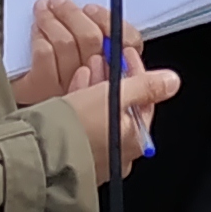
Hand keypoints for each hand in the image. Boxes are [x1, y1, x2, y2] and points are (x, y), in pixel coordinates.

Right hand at [19, 0, 178, 177]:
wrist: (38, 154)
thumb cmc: (76, 129)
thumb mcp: (113, 97)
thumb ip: (144, 87)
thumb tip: (172, 82)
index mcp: (134, 143)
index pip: (146, 102)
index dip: (138, 74)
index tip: (126, 55)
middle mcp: (119, 155)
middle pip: (124, 109)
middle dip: (116, 79)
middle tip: (108, 58)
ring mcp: (96, 156)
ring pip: (104, 115)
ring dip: (99, 87)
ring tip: (91, 66)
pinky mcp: (74, 153)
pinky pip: (85, 123)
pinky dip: (84, 102)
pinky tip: (78, 85)